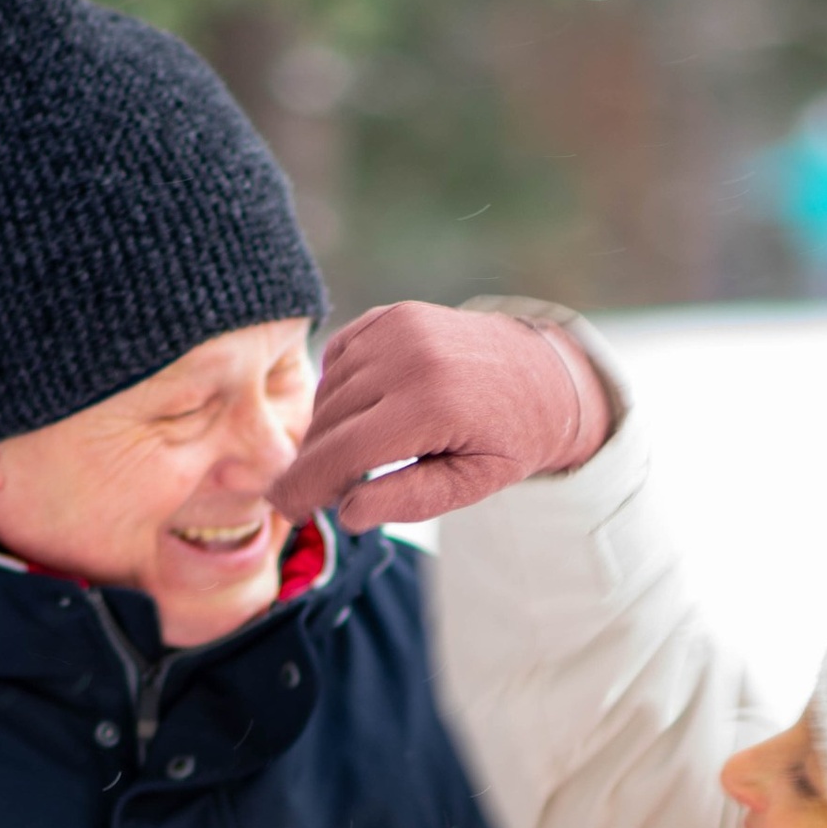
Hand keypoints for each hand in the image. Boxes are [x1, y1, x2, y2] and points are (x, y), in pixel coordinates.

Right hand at [271, 303, 610, 528]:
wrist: (542, 374)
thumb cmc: (507, 439)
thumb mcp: (470, 485)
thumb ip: (408, 500)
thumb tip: (346, 513)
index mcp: (433, 405)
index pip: (343, 453)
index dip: (306, 485)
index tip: (284, 507)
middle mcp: (411, 357)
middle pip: (329, 424)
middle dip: (316, 463)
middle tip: (321, 494)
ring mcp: (399, 328)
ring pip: (329, 393)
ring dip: (330, 429)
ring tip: (358, 456)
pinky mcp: (392, 315)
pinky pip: (338, 359)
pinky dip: (339, 390)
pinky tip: (367, 411)